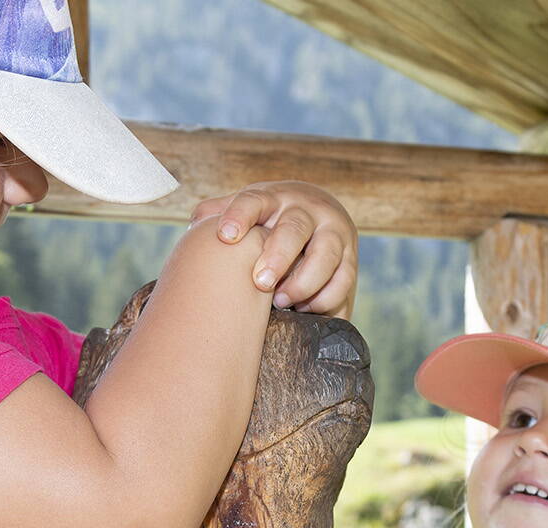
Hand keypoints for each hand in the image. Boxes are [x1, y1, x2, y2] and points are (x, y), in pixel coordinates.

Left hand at [189, 180, 357, 318]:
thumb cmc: (269, 220)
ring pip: (325, 256)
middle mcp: (307, 210)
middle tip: (260, 283)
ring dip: (303, 282)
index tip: (226, 236)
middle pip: (294, 230)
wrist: (319, 215)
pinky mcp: (351, 258)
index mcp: (272, 198)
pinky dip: (324, 298)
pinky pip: (343, 280)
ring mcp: (333, 232)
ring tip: (281, 302)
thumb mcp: (246, 211)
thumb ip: (217, 214)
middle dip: (278, 257)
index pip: (253, 201)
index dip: (239, 216)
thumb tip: (196, 225)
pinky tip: (306, 310)